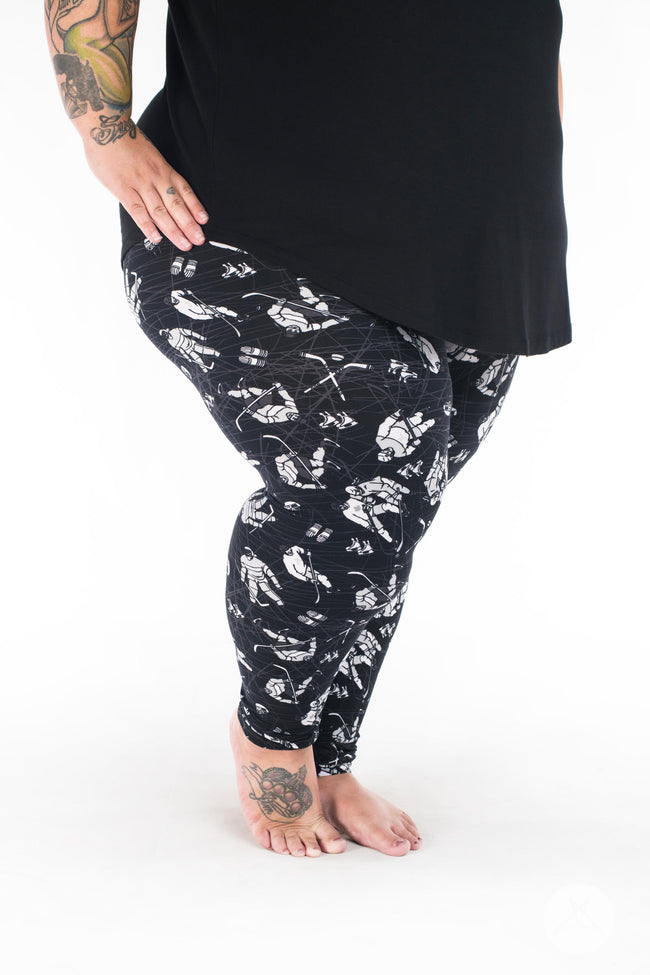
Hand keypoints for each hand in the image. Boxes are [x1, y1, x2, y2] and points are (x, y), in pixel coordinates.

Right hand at [82, 123, 208, 249]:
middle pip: (176, 205)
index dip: (195, 206)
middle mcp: (155, 177)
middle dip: (189, 224)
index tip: (204, 221)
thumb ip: (154, 173)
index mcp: (163, 168)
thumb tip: (159, 192)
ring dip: (174, 230)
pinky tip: (156, 238)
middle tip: (199, 240)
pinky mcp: (122, 188)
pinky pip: (138, 210)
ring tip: (184, 244)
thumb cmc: (125, 141)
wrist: (105, 125)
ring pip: (160, 211)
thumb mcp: (148, 154)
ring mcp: (139, 184)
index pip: (184, 190)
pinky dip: (147, 226)